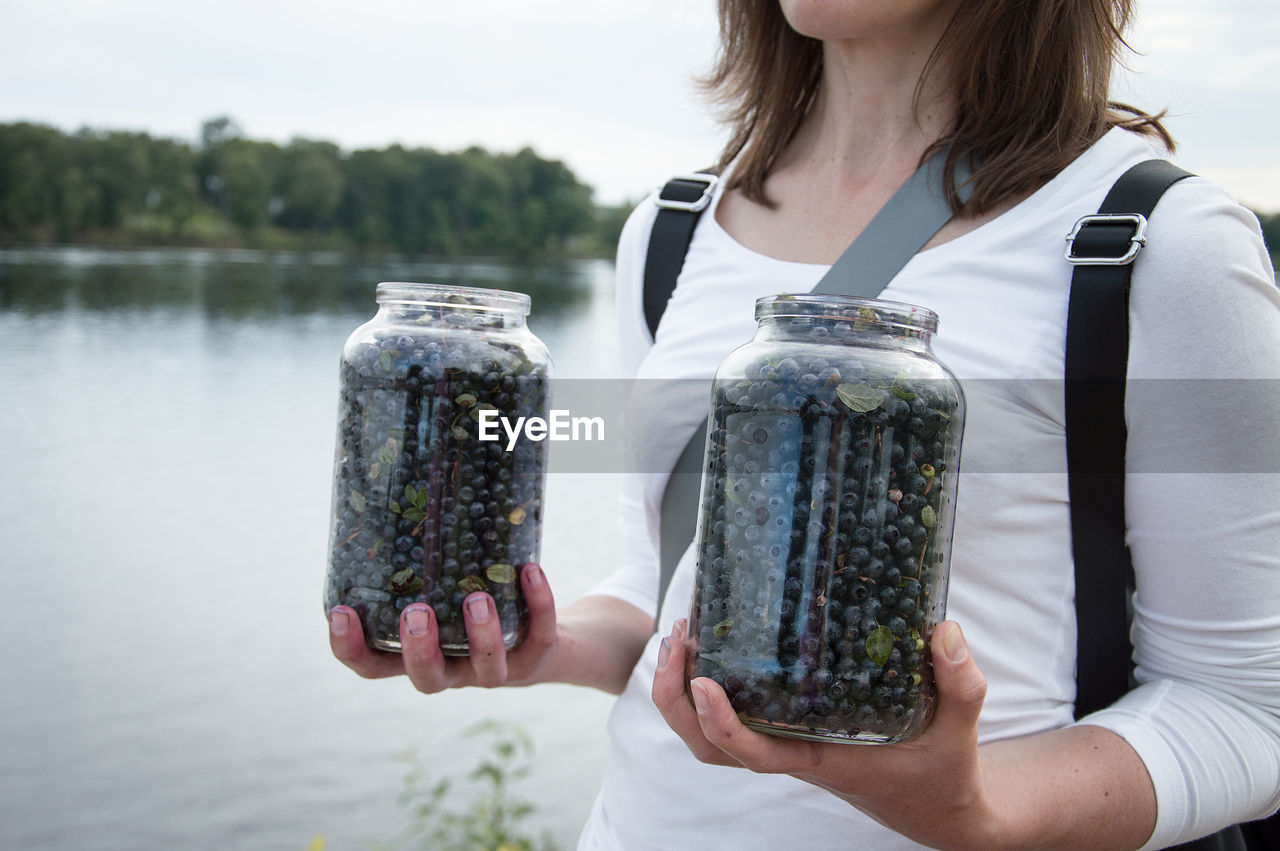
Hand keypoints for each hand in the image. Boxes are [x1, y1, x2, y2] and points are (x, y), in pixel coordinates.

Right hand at [329, 563, 559, 690]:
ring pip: (488, 670)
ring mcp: (495, 670)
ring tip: (477, 597)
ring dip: (482, 637)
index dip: (351, 648)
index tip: (341, 611)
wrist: (539, 642)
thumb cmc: (470, 606)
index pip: (373, 665)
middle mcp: (453, 670)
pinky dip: (538, 605)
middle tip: (415, 613)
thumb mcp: (441, 588)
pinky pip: (537, 636)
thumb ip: (417, 560)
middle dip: (419, 650)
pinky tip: (530, 571)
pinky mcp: (535, 658)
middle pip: (427, 679)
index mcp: (419, 655)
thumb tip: (397, 484)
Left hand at [651, 618, 997, 850]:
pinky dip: (706, 690)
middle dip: (677, 699)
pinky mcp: (787, 732)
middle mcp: (793, 754)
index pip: (755, 754)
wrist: (937, 807)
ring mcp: (784, 745)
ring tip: (680, 635)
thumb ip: (961, 683)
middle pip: (708, 747)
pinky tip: (713, 645)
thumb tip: (945, 630)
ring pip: (709, 739)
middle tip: (677, 637)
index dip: (720, 722)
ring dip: (680, 694)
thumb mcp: (960, 728)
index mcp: (823, 759)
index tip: (703, 681)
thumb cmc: (942, 770)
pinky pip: (730, 720)